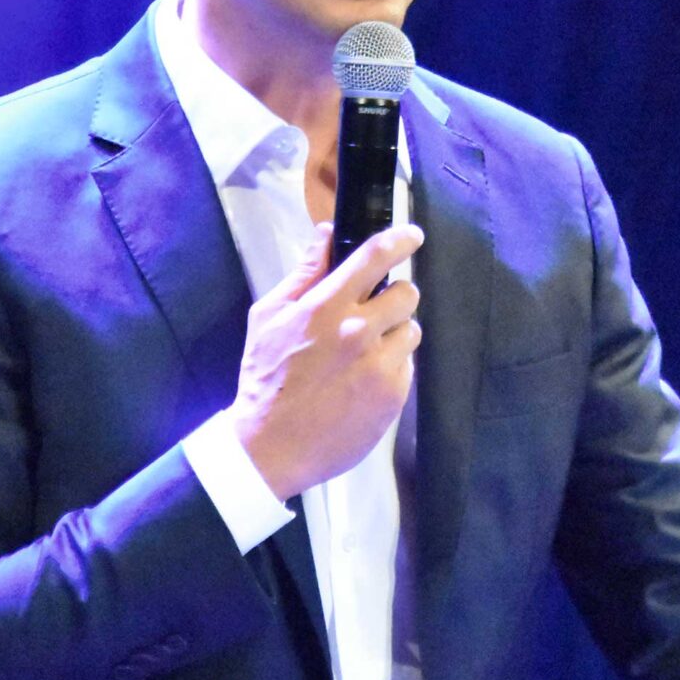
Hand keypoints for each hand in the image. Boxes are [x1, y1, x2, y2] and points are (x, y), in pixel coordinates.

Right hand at [229, 221, 422, 499]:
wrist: (271, 447)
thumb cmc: (266, 377)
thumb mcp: (268, 316)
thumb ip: (303, 273)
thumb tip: (327, 232)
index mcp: (326, 306)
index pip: (375, 257)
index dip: (401, 239)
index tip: (413, 235)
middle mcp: (359, 331)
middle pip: (407, 293)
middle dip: (393, 297)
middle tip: (373, 312)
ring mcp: (380, 366)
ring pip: (411, 330)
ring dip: (394, 334)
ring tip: (365, 352)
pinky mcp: (393, 396)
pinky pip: (407, 366)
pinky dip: (392, 367)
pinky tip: (364, 380)